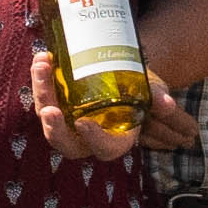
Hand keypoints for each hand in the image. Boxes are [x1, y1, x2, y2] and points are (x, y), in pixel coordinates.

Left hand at [20, 50, 203, 155]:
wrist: (124, 75)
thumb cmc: (139, 90)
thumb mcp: (151, 91)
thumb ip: (158, 97)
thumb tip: (167, 103)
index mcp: (114, 140)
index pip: (104, 149)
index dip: (94, 140)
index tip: (85, 123)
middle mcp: (86, 136)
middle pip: (66, 142)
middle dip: (54, 128)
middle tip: (49, 109)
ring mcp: (68, 120)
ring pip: (48, 115)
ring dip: (42, 92)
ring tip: (42, 65)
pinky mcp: (56, 102)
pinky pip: (44, 95)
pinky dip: (41, 77)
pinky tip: (43, 57)